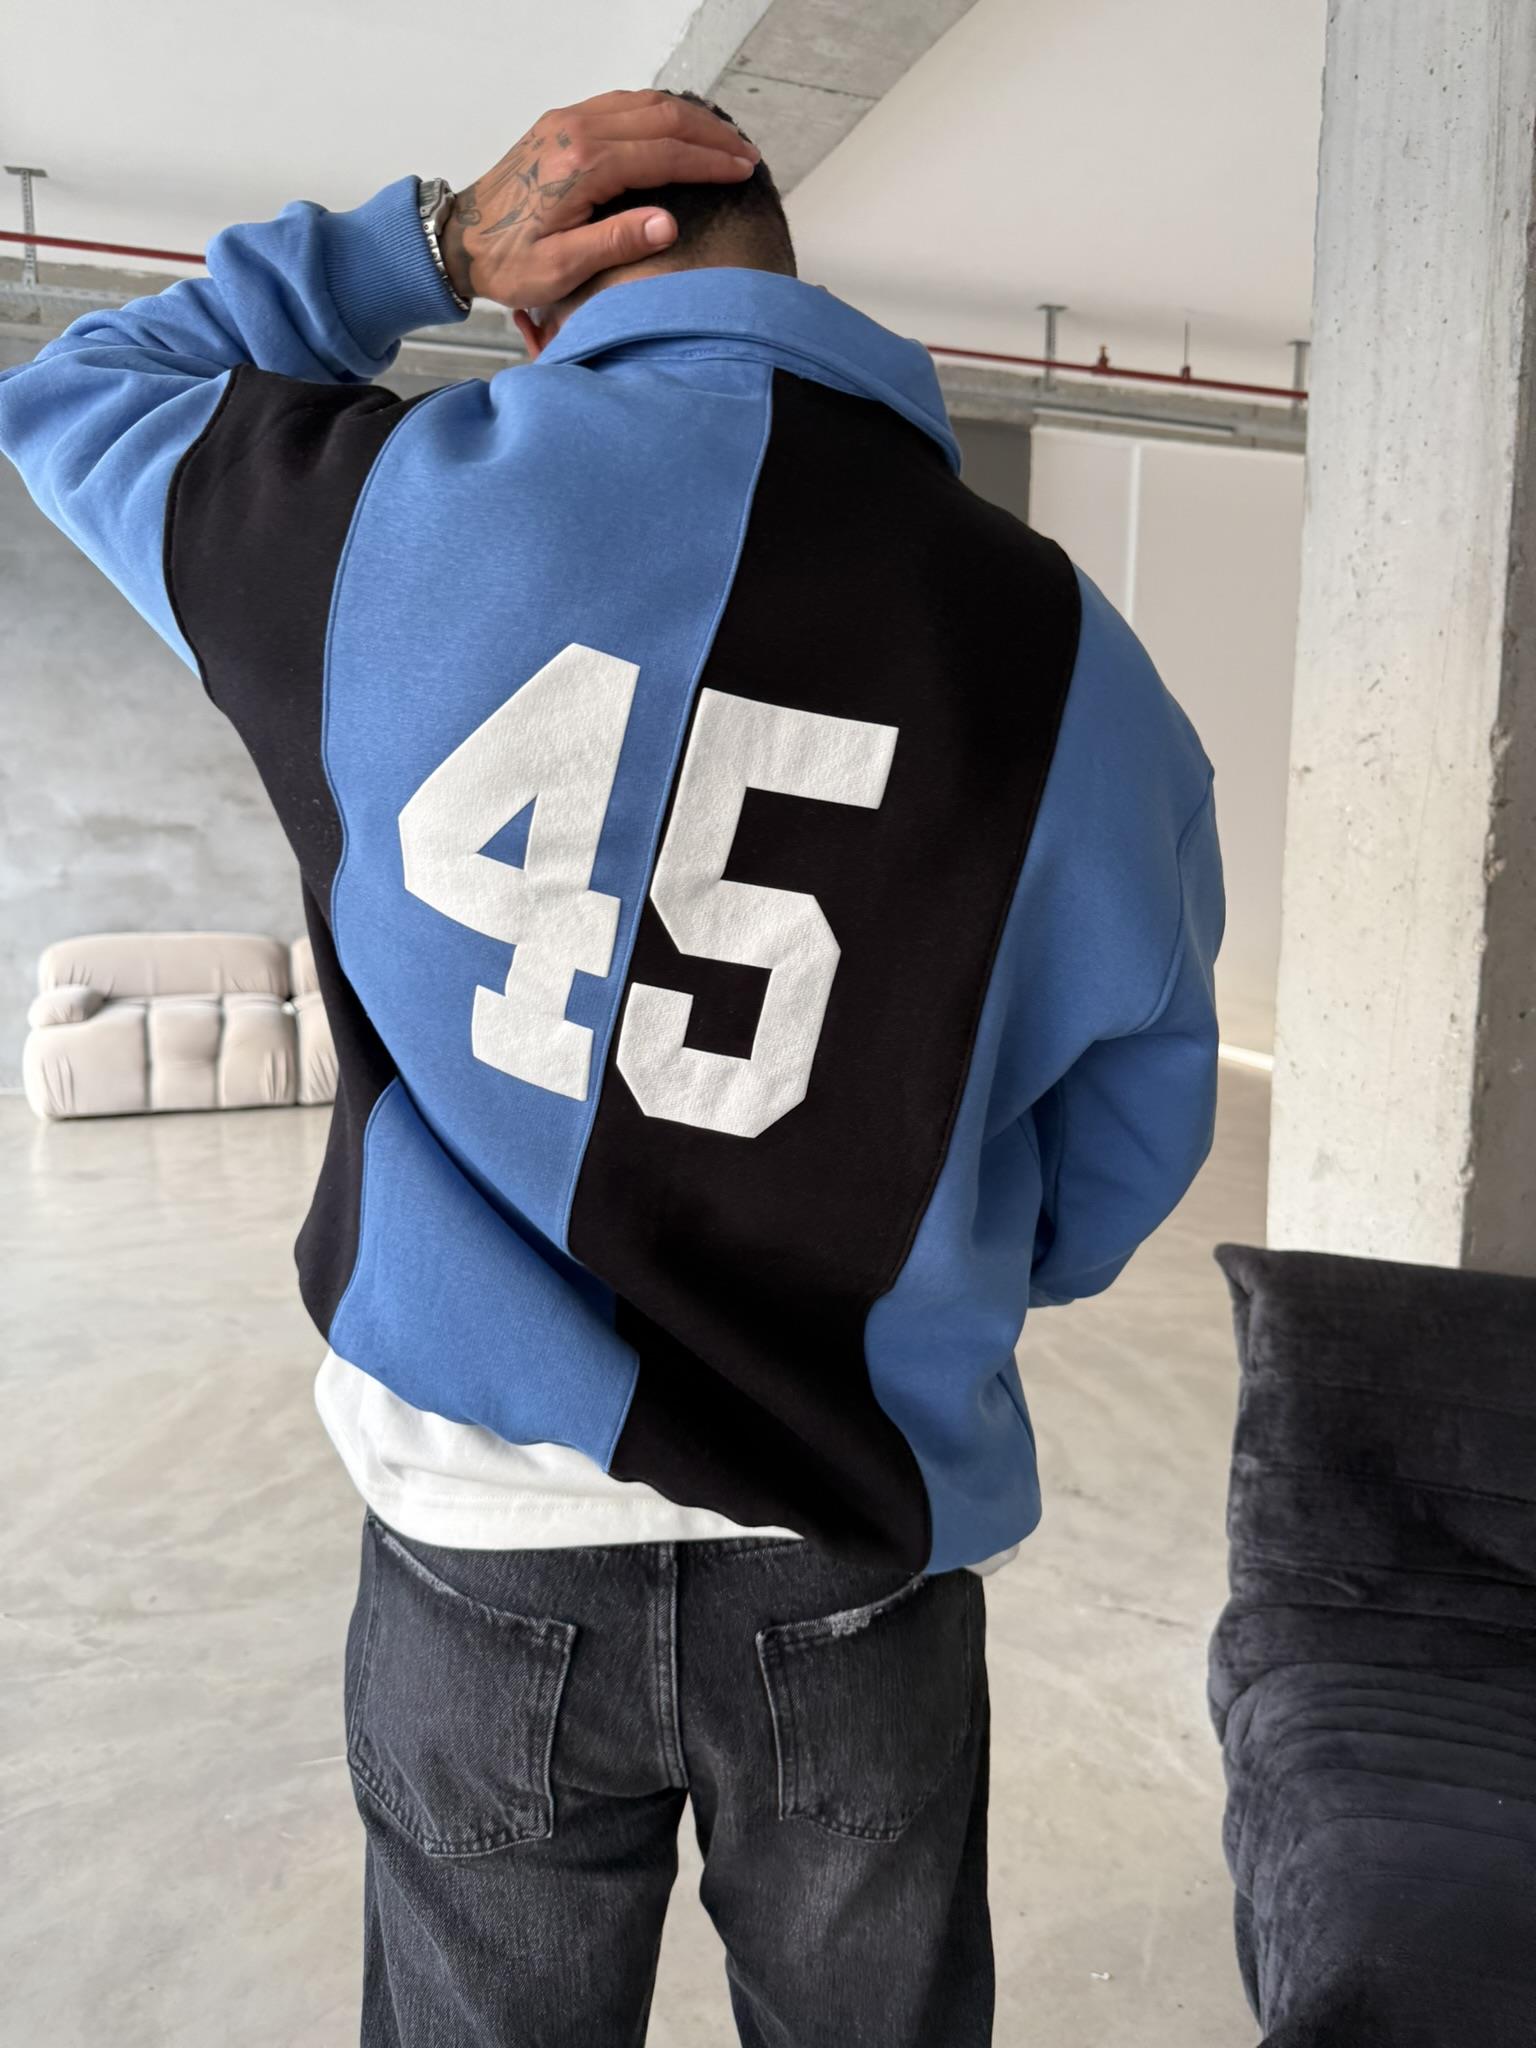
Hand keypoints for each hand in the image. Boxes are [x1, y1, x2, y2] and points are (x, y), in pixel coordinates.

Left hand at [441, 90, 757, 311]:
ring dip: (687, 119)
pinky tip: (676, 127)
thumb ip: (616, 242)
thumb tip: (668, 223)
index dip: (709, 163)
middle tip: (745, 154)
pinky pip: (621, 105)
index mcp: (582, 166)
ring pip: (643, 104)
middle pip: (661, 117)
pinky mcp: (561, 125)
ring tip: (721, 140)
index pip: (663, 153)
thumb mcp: (562, 268)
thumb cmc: (507, 261)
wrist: (459, 240)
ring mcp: (568, 122)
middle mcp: (577, 131)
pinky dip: (658, 112)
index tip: (743, 171)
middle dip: (709, 134)